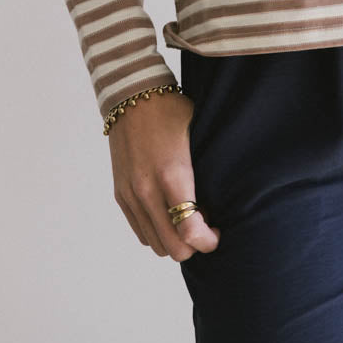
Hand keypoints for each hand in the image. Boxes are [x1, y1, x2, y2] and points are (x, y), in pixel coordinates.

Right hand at [107, 91, 221, 260]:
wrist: (131, 94)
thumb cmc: (170, 110)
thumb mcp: (197, 134)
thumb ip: (204, 172)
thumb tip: (221, 200)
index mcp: (171, 173)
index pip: (188, 230)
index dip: (207, 241)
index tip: (217, 232)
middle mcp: (147, 189)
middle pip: (172, 248)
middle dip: (193, 246)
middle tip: (206, 226)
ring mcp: (131, 194)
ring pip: (155, 244)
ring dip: (174, 240)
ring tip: (187, 218)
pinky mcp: (120, 194)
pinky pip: (140, 231)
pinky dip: (157, 231)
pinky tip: (169, 212)